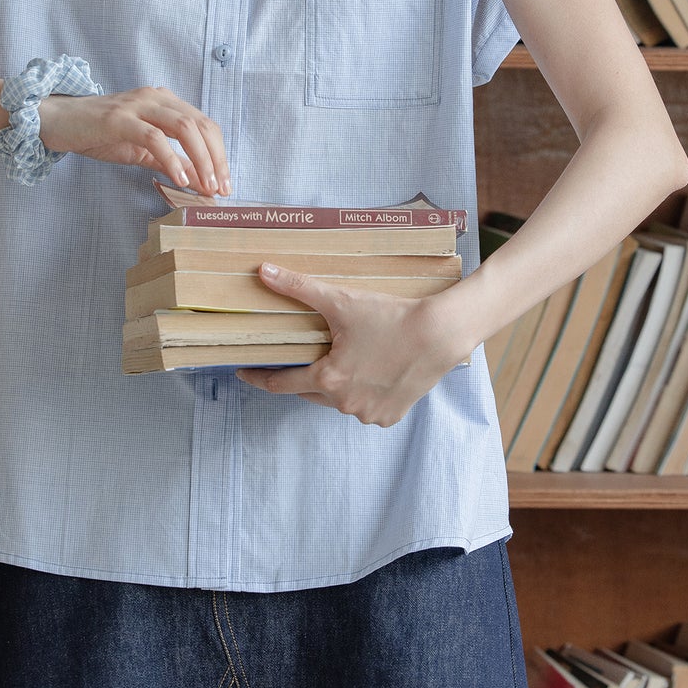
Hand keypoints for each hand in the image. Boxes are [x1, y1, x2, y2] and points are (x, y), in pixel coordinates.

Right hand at [35, 86, 229, 195]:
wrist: (58, 121)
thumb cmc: (99, 133)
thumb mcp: (141, 150)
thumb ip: (171, 162)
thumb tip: (201, 182)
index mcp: (165, 102)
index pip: (205, 125)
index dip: (220, 154)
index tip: (225, 183)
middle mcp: (156, 98)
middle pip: (201, 125)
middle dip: (216, 159)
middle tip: (221, 188)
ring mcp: (138, 105)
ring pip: (184, 127)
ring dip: (200, 159)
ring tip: (205, 186)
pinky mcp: (119, 118)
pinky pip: (154, 137)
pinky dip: (171, 158)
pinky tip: (179, 179)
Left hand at [239, 262, 473, 425]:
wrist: (441, 334)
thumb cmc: (391, 316)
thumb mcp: (342, 301)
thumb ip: (299, 288)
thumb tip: (263, 271)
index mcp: (328, 380)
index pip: (281, 384)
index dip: (260, 378)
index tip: (245, 373)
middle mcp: (345, 404)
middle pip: (310, 393)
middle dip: (303, 377)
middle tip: (300, 360)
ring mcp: (368, 414)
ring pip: (339, 401)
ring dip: (336, 387)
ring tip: (342, 364)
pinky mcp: (390, 417)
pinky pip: (366, 408)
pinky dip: (363, 395)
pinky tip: (369, 375)